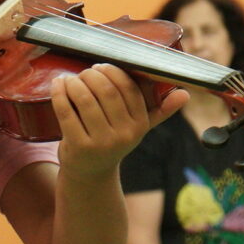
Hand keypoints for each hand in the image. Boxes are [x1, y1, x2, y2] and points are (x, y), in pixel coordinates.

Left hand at [54, 63, 175, 176]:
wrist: (90, 174)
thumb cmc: (112, 142)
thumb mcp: (138, 128)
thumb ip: (160, 111)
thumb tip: (185, 94)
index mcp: (139, 125)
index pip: (128, 87)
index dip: (112, 72)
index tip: (99, 68)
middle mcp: (124, 135)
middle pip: (105, 90)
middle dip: (91, 74)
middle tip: (83, 73)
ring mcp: (101, 142)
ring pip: (85, 98)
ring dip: (74, 82)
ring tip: (69, 79)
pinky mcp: (79, 147)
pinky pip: (66, 111)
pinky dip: (59, 93)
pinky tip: (57, 85)